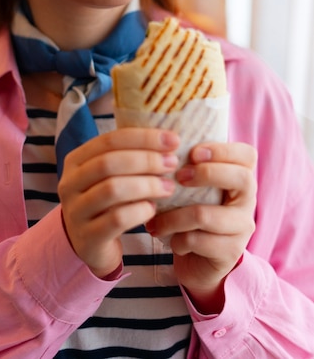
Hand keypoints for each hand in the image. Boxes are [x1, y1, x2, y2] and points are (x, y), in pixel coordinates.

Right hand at [58, 128, 179, 277]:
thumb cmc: (107, 202)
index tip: (173, 140)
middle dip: (146, 160)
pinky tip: (153, 209)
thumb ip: (129, 155)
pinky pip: (117, 219)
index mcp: (75, 160)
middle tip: (172, 163)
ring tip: (168, 187)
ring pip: (113, 189)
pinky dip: (140, 210)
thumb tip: (169, 140)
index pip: (109, 140)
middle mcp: (69, 183)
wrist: (90, 245)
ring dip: (147, 185)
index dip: (143, 138)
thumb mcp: (110, 175)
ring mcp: (75, 211)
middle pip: (109, 162)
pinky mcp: (88, 236)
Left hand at [145, 142, 256, 312]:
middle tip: (178, 178)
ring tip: (155, 221)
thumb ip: (187, 166)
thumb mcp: (192, 188)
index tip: (193, 152)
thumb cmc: (190, 212)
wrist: (197, 261)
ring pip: (206, 215)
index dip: (222, 150)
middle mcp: (248, 200)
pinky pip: (198, 241)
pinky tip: (170, 240)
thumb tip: (158, 140)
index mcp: (240, 177)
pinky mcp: (231, 252)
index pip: (246, 155)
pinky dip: (177, 240)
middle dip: (206, 174)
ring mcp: (242, 227)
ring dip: (173, 217)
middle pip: (241, 178)